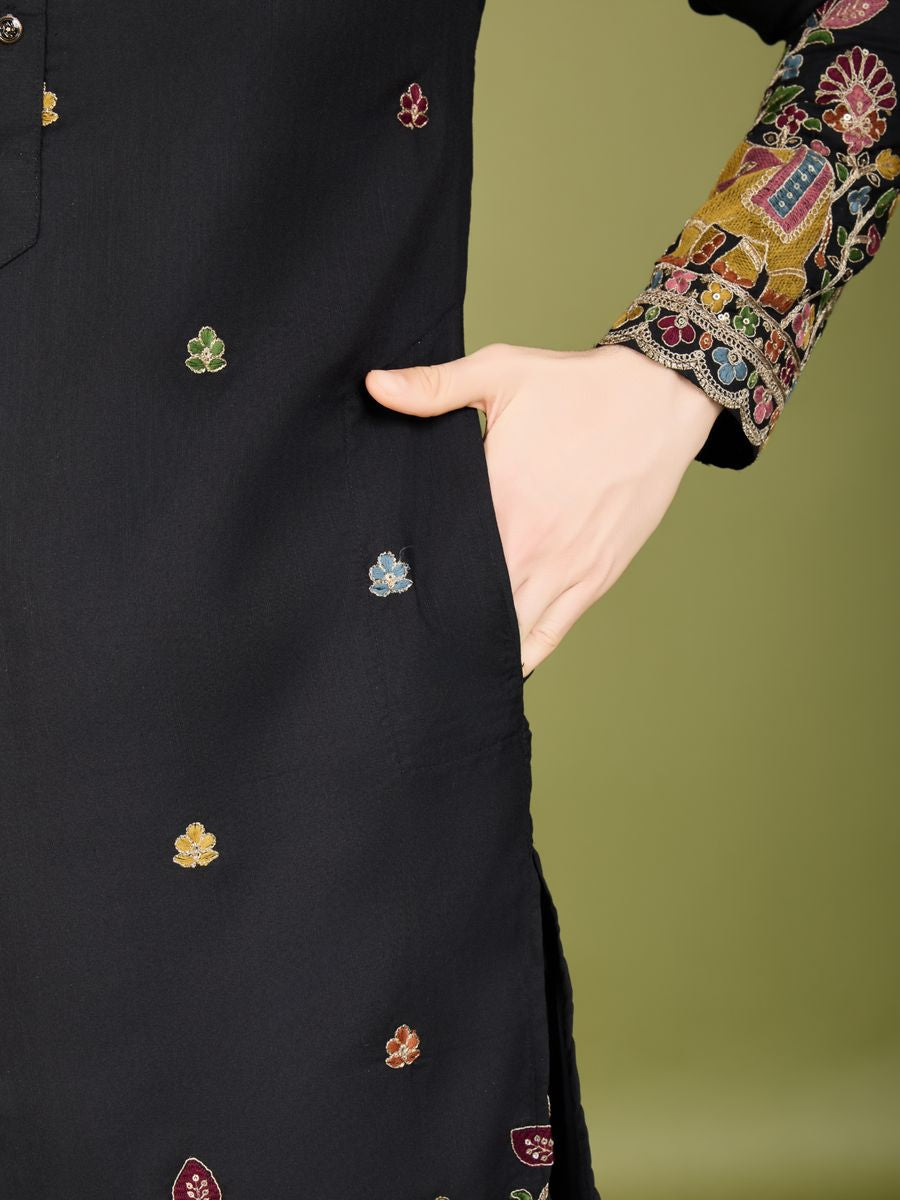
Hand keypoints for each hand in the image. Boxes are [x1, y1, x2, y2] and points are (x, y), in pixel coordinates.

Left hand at [365, 342, 720, 676]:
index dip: (412, 580)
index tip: (387, 589)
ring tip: (444, 655)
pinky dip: (523, 652)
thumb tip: (374, 385)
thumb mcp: (501, 373)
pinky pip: (551, 633)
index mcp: (499, 498)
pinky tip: (498, 664)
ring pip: (509, 627)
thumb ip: (434, 386)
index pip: (441, 558)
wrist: (658, 400)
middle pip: (471, 602)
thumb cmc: (576, 386)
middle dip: (440, 617)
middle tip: (407, 631)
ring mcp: (565, 567)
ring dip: (479, 640)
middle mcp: (530, 543)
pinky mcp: (596, 578)